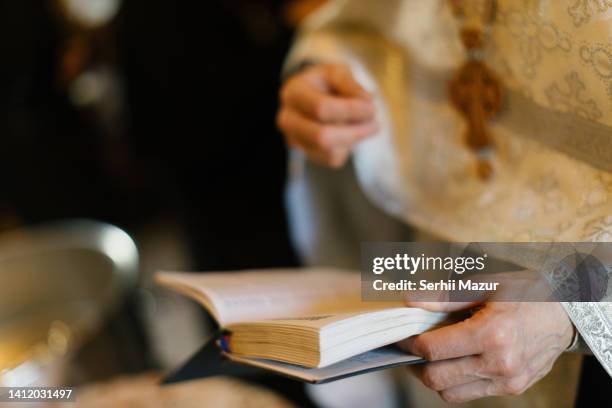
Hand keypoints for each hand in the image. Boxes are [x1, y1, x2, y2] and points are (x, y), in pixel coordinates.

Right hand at [277, 63, 378, 167]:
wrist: (311, 96)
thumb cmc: (325, 82)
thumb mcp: (337, 72)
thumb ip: (350, 83)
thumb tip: (367, 101)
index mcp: (294, 93)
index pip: (321, 108)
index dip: (351, 110)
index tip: (372, 107)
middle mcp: (288, 119)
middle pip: (322, 137)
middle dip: (354, 132)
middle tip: (375, 124)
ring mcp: (294, 140)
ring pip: (330, 152)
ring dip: (354, 140)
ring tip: (363, 125)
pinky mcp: (306, 153)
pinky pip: (333, 160)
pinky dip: (348, 147)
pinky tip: (349, 132)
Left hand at [399, 302, 573, 402]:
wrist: (568, 311)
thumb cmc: (526, 292)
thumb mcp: (486, 285)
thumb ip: (446, 296)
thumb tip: (412, 302)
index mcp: (492, 333)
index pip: (434, 350)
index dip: (410, 344)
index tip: (402, 336)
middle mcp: (500, 363)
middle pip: (437, 378)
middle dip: (416, 364)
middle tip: (412, 347)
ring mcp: (508, 380)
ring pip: (450, 393)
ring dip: (433, 376)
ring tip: (432, 355)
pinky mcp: (512, 388)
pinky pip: (470, 394)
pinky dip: (455, 381)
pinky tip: (455, 361)